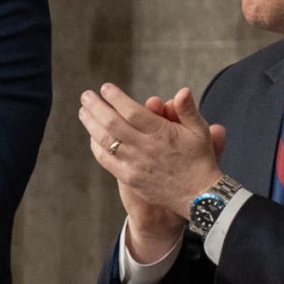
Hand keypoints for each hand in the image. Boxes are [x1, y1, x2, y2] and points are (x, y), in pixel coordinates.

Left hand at [80, 83, 225, 225]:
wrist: (199, 195)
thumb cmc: (200, 159)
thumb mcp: (200, 131)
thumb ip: (187, 110)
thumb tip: (182, 90)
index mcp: (162, 133)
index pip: (132, 111)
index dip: (116, 98)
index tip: (105, 88)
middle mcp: (145, 147)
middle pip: (112, 123)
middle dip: (96, 107)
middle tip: (86, 95)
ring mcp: (134, 164)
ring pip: (105, 141)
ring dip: (91, 124)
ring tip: (83, 111)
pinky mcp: (128, 178)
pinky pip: (105, 159)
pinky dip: (96, 146)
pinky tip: (92, 136)